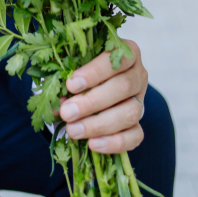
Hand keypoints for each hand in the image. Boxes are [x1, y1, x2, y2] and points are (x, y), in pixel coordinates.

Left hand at [58, 38, 147, 154]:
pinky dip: (114, 143)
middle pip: (124, 87)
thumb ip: (69, 77)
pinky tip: (93, 144)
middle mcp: (138, 74)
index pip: (116, 58)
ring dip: (99, 124)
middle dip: (92, 102)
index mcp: (126, 51)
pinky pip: (135, 136)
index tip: (71, 84)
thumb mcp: (75, 66)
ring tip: (73, 130)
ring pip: (130, 113)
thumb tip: (56, 99)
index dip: (94, 72)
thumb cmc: (82, 70)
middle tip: (67, 112)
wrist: (91, 86)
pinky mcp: (139, 123)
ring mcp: (141, 100)